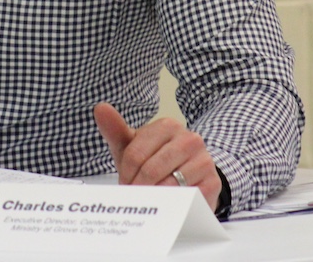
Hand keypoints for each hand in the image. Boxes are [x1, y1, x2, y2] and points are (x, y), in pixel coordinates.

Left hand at [93, 103, 220, 211]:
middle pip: (151, 169)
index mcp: (168, 125)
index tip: (125, 183)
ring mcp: (204, 159)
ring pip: (169, 184)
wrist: (189, 176)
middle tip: (135, 196)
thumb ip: (115, 129)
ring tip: (150, 200)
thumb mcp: (133, 145)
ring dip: (155, 198)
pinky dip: (174, 204)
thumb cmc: (155, 160)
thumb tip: (100, 107)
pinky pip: (186, 197)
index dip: (126, 174)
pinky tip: (169, 204)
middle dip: (139, 187)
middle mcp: (190, 138)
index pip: (135, 154)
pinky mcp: (212, 181)